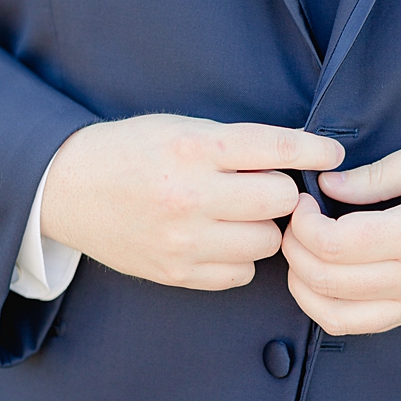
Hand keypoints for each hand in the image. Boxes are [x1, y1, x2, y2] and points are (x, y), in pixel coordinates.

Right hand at [41, 115, 343, 289]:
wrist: (67, 188)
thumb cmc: (132, 150)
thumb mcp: (182, 127)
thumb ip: (237, 144)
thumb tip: (302, 158)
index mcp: (194, 147)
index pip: (275, 148)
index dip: (313, 150)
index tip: (332, 154)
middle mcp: (190, 194)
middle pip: (280, 200)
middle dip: (280, 192)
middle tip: (264, 187)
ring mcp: (183, 239)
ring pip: (267, 242)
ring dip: (264, 227)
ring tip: (239, 215)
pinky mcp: (176, 272)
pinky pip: (241, 273)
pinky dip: (241, 257)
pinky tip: (220, 239)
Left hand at [282, 134, 400, 334]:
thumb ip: (380, 172)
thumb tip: (328, 185)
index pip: (338, 244)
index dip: (304, 223)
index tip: (303, 199)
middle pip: (326, 281)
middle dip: (294, 249)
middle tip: (294, 221)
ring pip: (335, 315)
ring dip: (303, 285)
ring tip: (303, 251)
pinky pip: (359, 326)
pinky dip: (326, 307)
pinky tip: (323, 276)